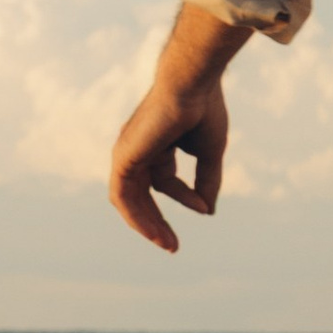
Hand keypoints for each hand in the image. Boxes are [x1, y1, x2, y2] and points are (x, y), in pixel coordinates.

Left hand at [109, 30, 234, 251]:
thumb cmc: (203, 109)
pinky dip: (136, 216)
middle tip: (173, 247)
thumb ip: (206, 181)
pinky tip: (152, 231)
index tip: (204, 208)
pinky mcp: (123, 158)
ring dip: (147, 225)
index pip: (166, 182)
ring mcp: (127, 153)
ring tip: (167, 245)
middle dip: (157, 222)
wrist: (191, 85)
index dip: (187, 197)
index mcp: (156, 146)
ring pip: (130, 200)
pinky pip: (122, 196)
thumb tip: (207, 211)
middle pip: (142, 196)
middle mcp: (138, 150)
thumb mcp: (209, 152)